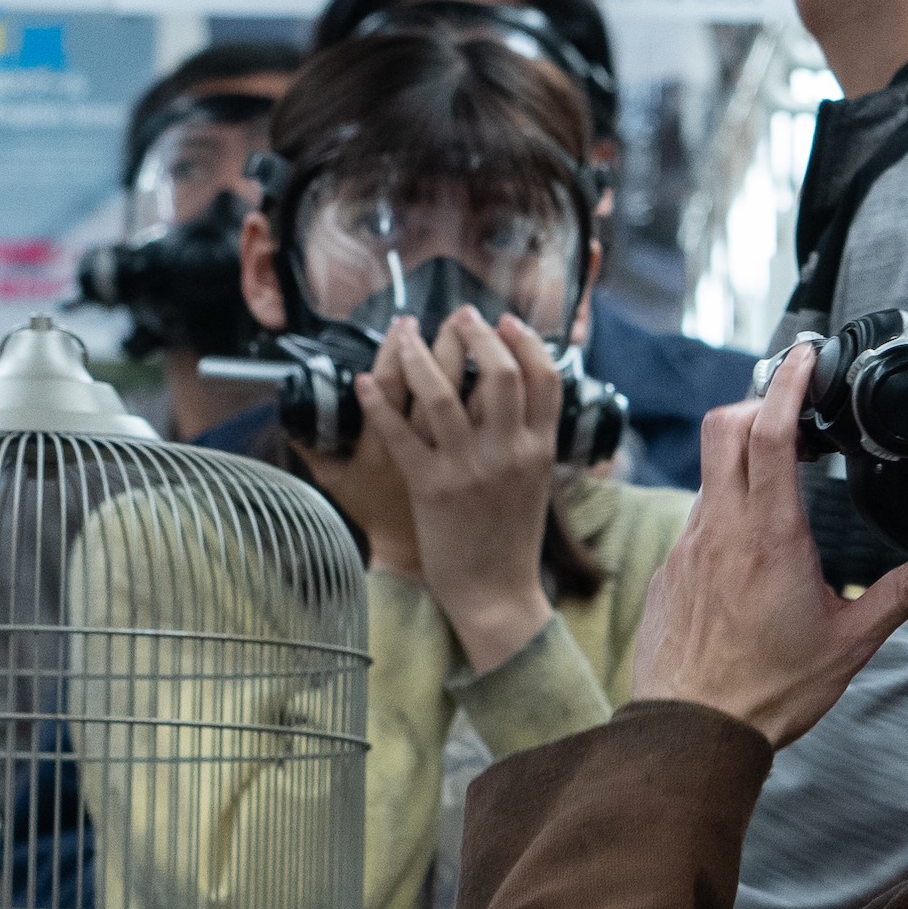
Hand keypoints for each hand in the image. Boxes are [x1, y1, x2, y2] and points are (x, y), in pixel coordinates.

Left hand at [375, 308, 561, 673]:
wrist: (496, 593)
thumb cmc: (512, 539)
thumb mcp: (537, 483)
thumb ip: (531, 439)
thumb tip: (525, 395)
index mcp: (539, 450)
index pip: (544, 378)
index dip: (526, 341)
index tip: (506, 321)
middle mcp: (508, 453)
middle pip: (498, 373)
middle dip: (475, 334)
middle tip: (458, 315)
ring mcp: (469, 469)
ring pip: (443, 394)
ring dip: (420, 354)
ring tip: (406, 332)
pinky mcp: (431, 488)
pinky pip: (399, 433)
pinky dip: (378, 402)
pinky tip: (363, 380)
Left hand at [624, 343, 907, 750]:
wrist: (690, 733)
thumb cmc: (766, 693)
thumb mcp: (851, 642)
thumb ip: (905, 593)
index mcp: (769, 537)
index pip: (767, 431)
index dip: (786, 382)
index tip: (805, 356)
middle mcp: (720, 530)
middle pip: (725, 426)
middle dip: (759, 404)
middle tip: (797, 414)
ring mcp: (688, 546)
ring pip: (709, 470)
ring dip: (743, 456)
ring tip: (783, 474)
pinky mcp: (671, 569)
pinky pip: (696, 515)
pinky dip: (725, 505)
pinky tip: (753, 539)